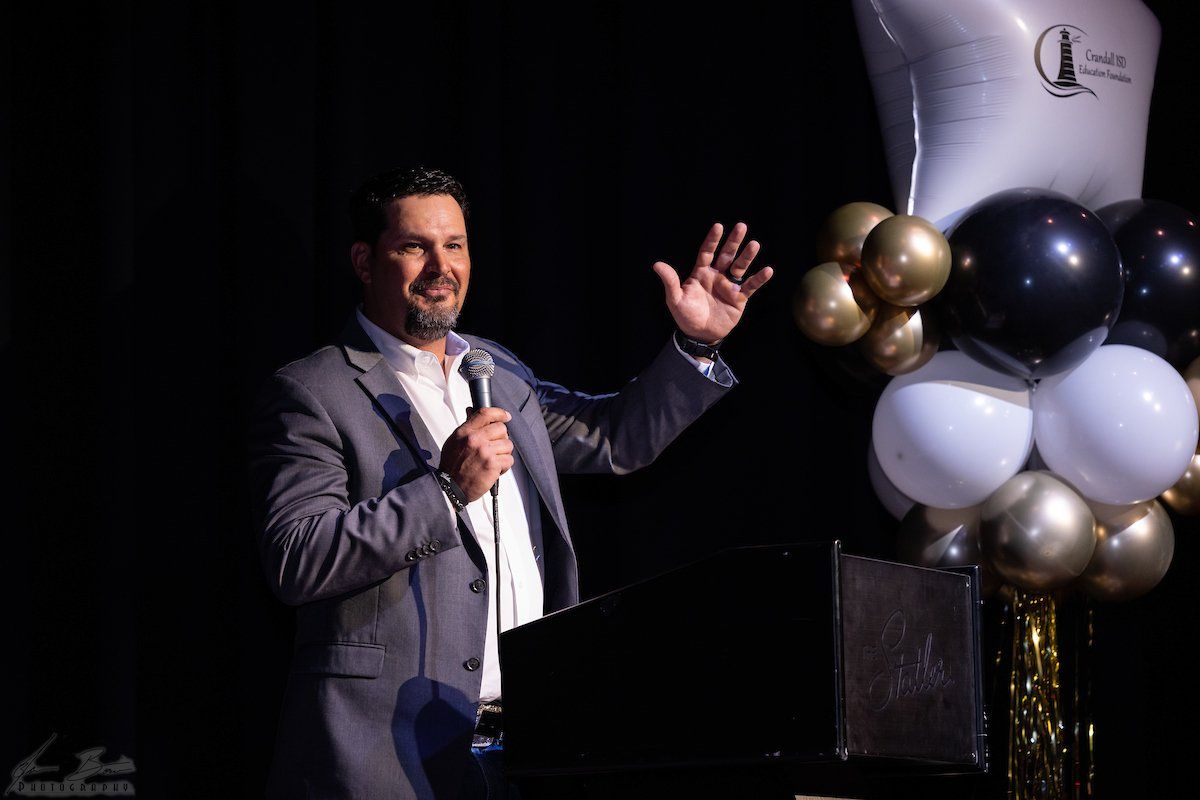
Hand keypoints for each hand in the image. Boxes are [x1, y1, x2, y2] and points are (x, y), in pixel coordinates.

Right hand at [439, 407, 514, 501]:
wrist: (450, 487)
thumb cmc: (452, 466)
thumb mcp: (454, 441)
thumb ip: (467, 427)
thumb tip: (472, 411)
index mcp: (465, 432)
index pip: (485, 413)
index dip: (499, 413)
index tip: (506, 416)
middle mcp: (475, 439)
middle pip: (502, 429)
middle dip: (501, 439)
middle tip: (494, 448)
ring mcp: (485, 452)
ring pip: (508, 445)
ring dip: (503, 454)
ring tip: (493, 460)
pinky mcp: (492, 464)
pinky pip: (509, 460)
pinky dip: (504, 466)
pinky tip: (494, 469)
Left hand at [652, 222, 773, 344]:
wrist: (699, 335)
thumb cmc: (685, 315)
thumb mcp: (675, 299)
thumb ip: (670, 281)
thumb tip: (656, 264)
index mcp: (701, 273)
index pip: (707, 252)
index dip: (712, 240)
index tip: (718, 226)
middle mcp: (716, 276)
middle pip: (727, 255)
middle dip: (734, 241)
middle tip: (741, 226)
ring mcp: (729, 286)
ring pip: (740, 267)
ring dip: (747, 256)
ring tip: (754, 244)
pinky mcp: (739, 298)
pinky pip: (750, 286)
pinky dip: (759, 279)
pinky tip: (768, 270)